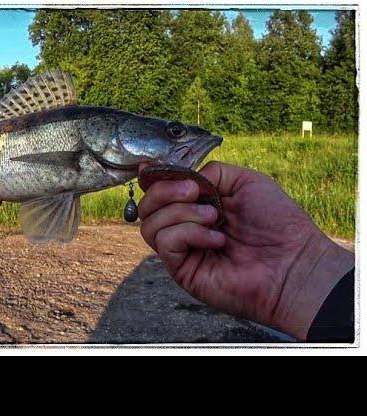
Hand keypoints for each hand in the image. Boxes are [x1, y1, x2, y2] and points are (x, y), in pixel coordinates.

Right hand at [138, 161, 353, 339]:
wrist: (293, 261)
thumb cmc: (278, 223)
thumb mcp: (245, 181)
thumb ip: (211, 172)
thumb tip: (183, 178)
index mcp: (197, 205)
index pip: (159, 191)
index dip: (152, 178)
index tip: (151, 167)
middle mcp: (185, 227)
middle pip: (146, 206)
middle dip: (165, 191)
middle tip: (194, 191)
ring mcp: (182, 250)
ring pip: (149, 224)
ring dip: (180, 212)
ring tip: (214, 217)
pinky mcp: (183, 271)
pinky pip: (165, 243)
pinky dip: (188, 233)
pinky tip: (217, 239)